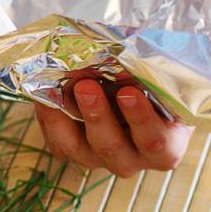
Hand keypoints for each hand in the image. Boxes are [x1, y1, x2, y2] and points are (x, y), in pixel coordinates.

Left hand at [35, 79, 191, 177]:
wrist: (129, 84)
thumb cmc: (153, 82)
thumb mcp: (160, 79)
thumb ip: (150, 73)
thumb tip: (127, 52)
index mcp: (166, 146)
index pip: (157, 143)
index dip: (141, 120)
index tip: (129, 92)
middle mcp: (133, 159)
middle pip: (113, 148)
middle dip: (97, 116)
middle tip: (87, 86)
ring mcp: (100, 158)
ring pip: (79, 148)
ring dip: (67, 117)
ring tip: (60, 87)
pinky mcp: (72, 151)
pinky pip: (57, 141)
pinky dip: (49, 116)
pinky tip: (44, 91)